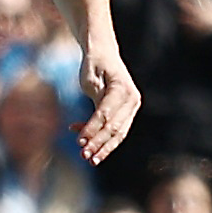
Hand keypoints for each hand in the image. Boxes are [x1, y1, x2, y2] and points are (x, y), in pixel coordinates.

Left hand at [74, 45, 139, 160]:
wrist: (104, 53)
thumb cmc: (94, 65)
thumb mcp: (91, 80)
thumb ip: (95, 102)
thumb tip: (92, 127)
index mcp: (123, 89)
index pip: (106, 114)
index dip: (92, 129)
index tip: (79, 141)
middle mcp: (132, 99)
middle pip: (115, 127)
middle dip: (98, 144)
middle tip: (84, 156)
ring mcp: (132, 107)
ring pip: (118, 133)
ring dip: (103, 147)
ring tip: (89, 159)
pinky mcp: (127, 113)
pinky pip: (116, 129)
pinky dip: (100, 136)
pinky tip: (82, 138)